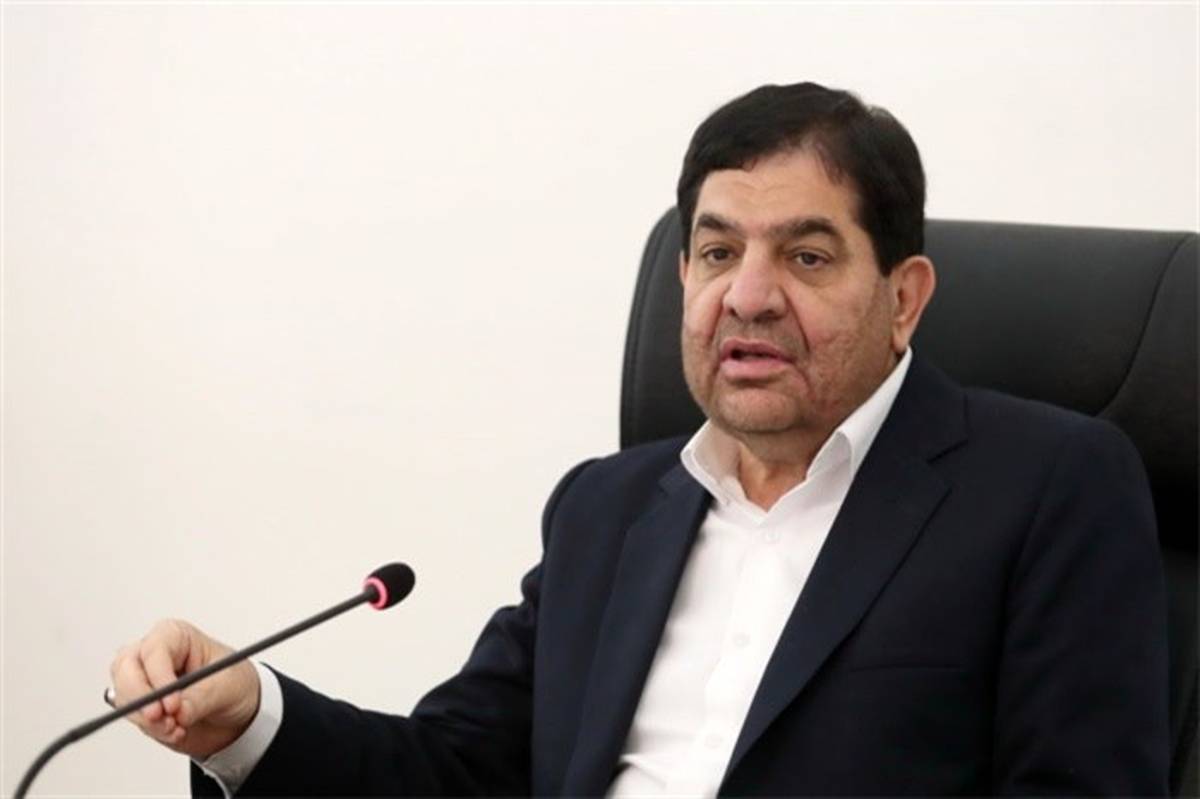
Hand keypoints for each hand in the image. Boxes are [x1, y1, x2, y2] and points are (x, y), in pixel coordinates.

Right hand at [109, 619, 260, 758]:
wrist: (238, 714)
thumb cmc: (235, 684)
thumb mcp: (227, 686)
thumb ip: (201, 698)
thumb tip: (179, 712)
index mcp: (176, 637)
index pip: (154, 650)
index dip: (158, 677)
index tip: (172, 703)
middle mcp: (154, 656)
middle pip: (126, 670)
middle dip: (140, 697)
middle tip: (159, 718)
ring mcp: (144, 682)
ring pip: (125, 697)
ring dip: (148, 719)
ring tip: (177, 728)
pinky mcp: (141, 707)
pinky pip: (134, 718)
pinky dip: (152, 729)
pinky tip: (175, 732)